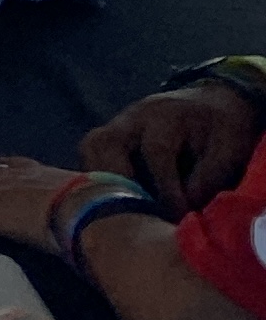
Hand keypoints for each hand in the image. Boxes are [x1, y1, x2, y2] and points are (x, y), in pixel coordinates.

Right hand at [81, 81, 264, 215]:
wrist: (206, 104)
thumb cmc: (219, 129)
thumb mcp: (229, 148)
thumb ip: (210, 176)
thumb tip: (185, 205)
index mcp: (166, 115)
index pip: (157, 151)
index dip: (166, 187)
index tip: (178, 215)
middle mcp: (132, 117)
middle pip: (105, 143)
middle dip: (118, 183)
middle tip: (135, 216)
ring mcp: (115, 125)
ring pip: (90, 149)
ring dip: (101, 182)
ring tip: (121, 212)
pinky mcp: (108, 138)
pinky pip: (90, 158)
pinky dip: (98, 181)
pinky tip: (118, 205)